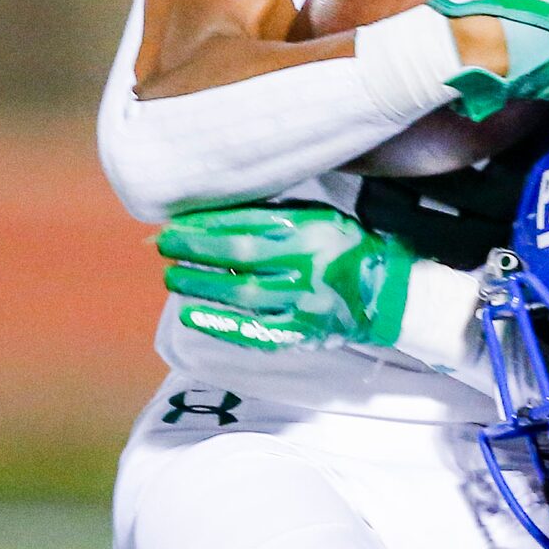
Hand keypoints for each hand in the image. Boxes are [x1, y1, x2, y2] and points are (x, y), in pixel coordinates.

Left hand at [160, 203, 416, 353]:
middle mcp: (310, 266)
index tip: (176, 222)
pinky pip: (255, 332)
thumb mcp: (316, 218)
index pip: (250, 223)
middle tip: (164, 246)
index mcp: (314, 231)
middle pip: (241, 255)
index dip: (207, 224)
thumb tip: (208, 215)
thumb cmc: (342, 247)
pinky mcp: (302, 333)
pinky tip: (192, 314)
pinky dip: (220, 324)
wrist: (384, 293)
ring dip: (201, 285)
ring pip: (243, 294)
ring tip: (173, 276)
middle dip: (196, 249)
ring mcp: (306, 303)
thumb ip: (271, 216)